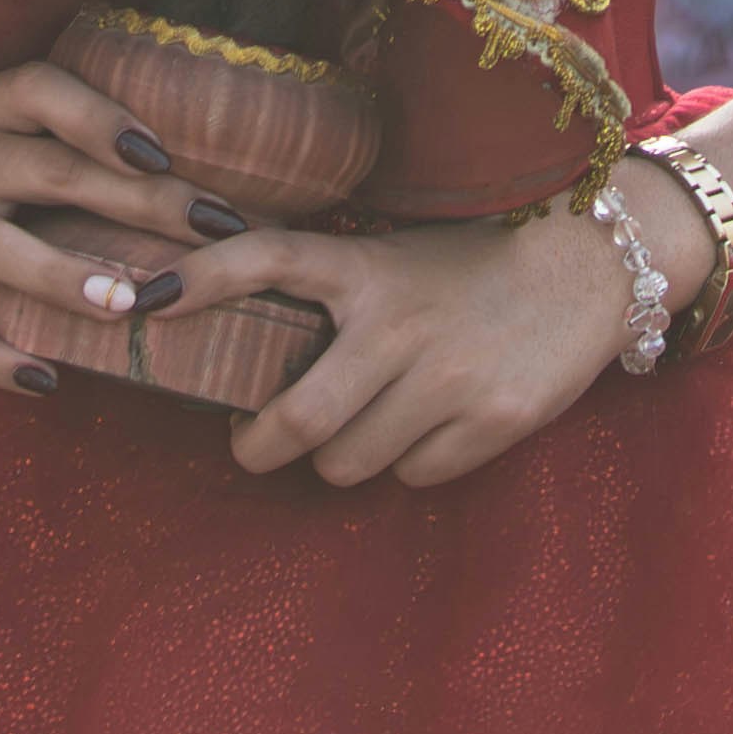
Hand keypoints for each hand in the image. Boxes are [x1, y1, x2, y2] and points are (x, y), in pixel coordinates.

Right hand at [0, 57, 355, 397]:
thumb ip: (70, 134)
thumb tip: (202, 161)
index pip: (41, 95)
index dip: (101, 117)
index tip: (165, 150)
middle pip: (53, 174)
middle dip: (141, 202)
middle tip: (219, 227)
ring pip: (3, 252)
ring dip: (69, 278)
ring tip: (129, 304)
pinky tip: (47, 380)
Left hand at [232, 160, 714, 490]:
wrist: (591, 266)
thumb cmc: (473, 264)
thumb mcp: (397, 257)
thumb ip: (333, 292)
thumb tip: (240, 349)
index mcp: (366, 267)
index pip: (264, 258)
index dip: (197, 277)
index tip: (141, 299)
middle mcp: (400, 322)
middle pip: (296, 420)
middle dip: (257, 446)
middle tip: (250, 443)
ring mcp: (448, 378)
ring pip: (348, 462)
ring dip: (340, 457)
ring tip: (360, 424)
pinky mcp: (494, 421)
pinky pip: (412, 476)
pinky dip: (406, 463)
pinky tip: (428, 425)